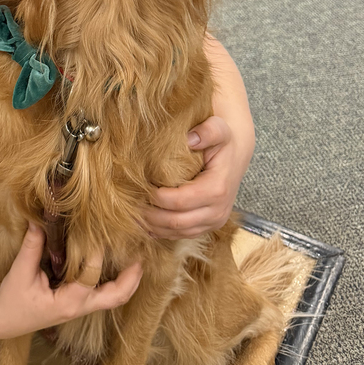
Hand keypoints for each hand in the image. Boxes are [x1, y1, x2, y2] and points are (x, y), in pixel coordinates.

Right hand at [0, 223, 142, 339]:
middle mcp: (80, 307)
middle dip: (132, 278)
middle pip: (116, 297)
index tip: (98, 233)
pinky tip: (117, 263)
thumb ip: (32, 246)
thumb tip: (40, 219)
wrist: (3, 320)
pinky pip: (103, 292)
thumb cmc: (11, 300)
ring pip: (114, 297)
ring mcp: (81, 307)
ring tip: (137, 258)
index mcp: (67, 303)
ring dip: (128, 279)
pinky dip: (115, 279)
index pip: (90, 277)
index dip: (96, 255)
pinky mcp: (78, 301)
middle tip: (141, 256)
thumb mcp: (19, 273)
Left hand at [141, 115, 253, 238]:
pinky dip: (162, 231)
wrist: (234, 155)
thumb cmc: (222, 142)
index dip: (155, 197)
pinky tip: (145, 223)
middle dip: (150, 215)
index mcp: (217, 190)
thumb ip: (207, 131)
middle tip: (128, 203)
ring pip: (178, 232)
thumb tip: (190, 139)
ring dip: (153, 226)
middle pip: (176, 221)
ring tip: (133, 214)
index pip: (178, 201)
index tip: (138, 186)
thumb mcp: (218, 129)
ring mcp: (214, 222)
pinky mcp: (208, 226)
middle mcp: (218, 211)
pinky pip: (182, 235)